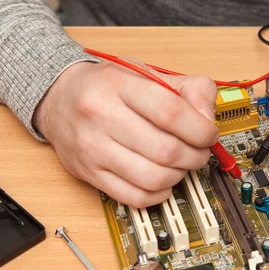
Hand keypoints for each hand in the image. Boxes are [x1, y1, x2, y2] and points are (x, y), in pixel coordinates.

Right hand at [33, 59, 218, 207]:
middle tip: (198, 151)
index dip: (200, 129)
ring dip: (179, 176)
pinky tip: (162, 179)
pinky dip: (159, 193)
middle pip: (166, 150)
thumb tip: (209, 120)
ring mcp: (93, 148)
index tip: (209, 134)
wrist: (59, 98)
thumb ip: (188, 89)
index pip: (171, 112)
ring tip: (180, 164)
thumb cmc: (108, 87)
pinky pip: (136, 197)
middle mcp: (101, 116)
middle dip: (195, 156)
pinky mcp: (90, 174)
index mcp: (118, 84)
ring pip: (154, 177)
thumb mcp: (147, 73)